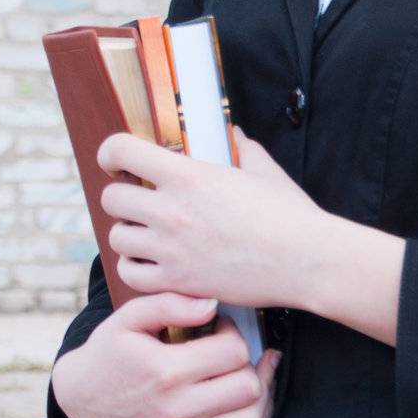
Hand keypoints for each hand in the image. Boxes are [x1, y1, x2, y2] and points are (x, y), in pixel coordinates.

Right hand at [50, 292, 281, 417]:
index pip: (233, 351)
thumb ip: (171, 303)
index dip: (233, 331)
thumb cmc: (110, 350)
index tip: (218, 325)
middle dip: (249, 360)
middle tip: (232, 348)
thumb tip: (214, 304)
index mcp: (166, 372)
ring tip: (249, 370)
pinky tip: (246, 397)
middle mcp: (178, 410)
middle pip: (248, 386)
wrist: (84, 398)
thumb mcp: (130, 316)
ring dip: (260, 391)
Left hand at [97, 125, 326, 307]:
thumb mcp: (265, 171)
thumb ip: (243, 149)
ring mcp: (171, 249)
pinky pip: (129, 274)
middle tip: (142, 201)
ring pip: (116, 237)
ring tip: (150, 234)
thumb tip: (235, 135)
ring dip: (130, 233)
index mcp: (188, 175)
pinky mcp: (177, 282)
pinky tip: (153, 262)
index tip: (116, 161)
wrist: (306, 261)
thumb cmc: (289, 215)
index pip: (121, 151)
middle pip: (112, 198)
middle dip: (124, 196)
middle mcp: (171, 210)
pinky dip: (136, 267)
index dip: (111, 153)